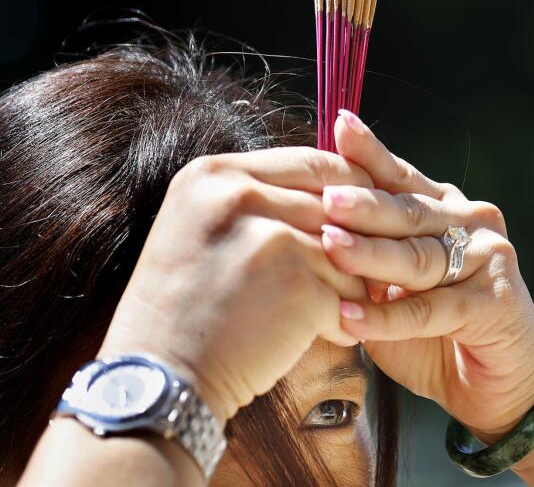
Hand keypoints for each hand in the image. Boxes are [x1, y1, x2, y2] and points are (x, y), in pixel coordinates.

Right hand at [98, 147, 373, 422]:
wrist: (159, 378)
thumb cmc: (185, 309)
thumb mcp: (203, 225)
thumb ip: (260, 196)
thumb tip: (337, 186)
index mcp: (215, 174)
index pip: (312, 161)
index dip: (350, 187)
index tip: (365, 213)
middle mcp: (240, 196)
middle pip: (338, 203)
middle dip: (359, 239)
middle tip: (368, 265)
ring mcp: (270, 238)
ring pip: (350, 249)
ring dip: (352, 284)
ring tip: (337, 306)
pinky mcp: (295, 284)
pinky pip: (349, 292)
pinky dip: (345, 317)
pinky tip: (331, 331)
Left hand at [320, 110, 533, 443]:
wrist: (497, 385)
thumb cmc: (435, 334)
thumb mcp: (393, 289)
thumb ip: (365, 261)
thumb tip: (302, 228)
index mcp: (445, 209)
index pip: (401, 177)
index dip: (370, 154)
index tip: (338, 125)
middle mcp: (472, 223)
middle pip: (409, 211)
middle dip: (364, 204)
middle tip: (326, 198)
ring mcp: (490, 259)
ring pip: (420, 256)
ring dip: (372, 254)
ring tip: (330, 248)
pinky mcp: (496, 302)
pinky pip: (432, 309)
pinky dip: (388, 318)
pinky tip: (350, 318)